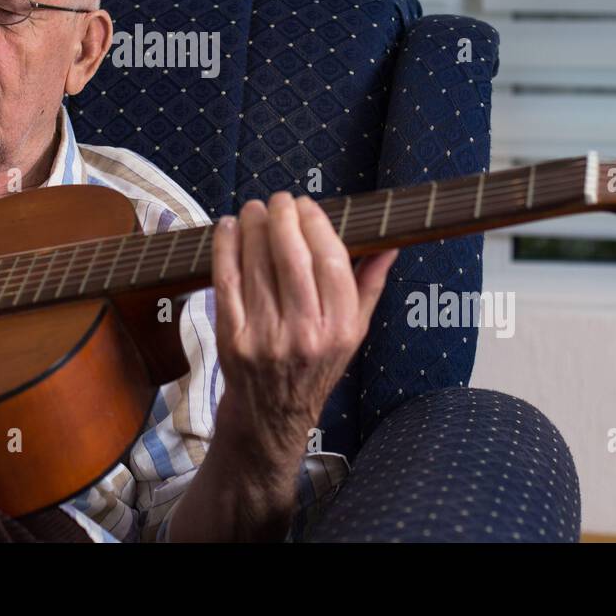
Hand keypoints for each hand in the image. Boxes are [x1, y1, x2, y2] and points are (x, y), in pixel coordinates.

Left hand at [211, 193, 396, 466]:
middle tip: (279, 200)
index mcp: (340, 328)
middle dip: (283, 217)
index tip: (306, 205)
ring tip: (255, 208)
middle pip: (292, 257)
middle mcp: (305, 333)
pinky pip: (226, 282)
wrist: (271, 416)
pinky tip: (230, 227)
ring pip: (257, 265)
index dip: (316, 224)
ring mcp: (265, 337)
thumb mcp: (353, 333)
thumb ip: (370, 285)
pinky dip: (225, 248)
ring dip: (254, 226)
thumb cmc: (315, 366)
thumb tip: (390, 243)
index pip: (331, 261)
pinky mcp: (232, 339)